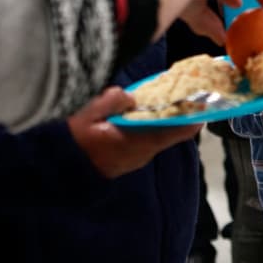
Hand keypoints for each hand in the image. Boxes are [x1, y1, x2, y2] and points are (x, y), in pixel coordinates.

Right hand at [66, 87, 201, 178]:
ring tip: (165, 99)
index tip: (207, 105)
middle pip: (168, 133)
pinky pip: (144, 141)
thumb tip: (130, 96)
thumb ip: (111, 101)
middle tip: (185, 94)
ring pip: (156, 137)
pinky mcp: (126, 160)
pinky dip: (148, 127)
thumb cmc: (71, 141)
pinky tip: (142, 113)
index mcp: (136, 142)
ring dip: (162, 120)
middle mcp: (140, 154)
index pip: (175, 132)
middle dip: (178, 114)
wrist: (55, 168)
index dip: (194, 119)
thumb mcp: (87, 114)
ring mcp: (134, 159)